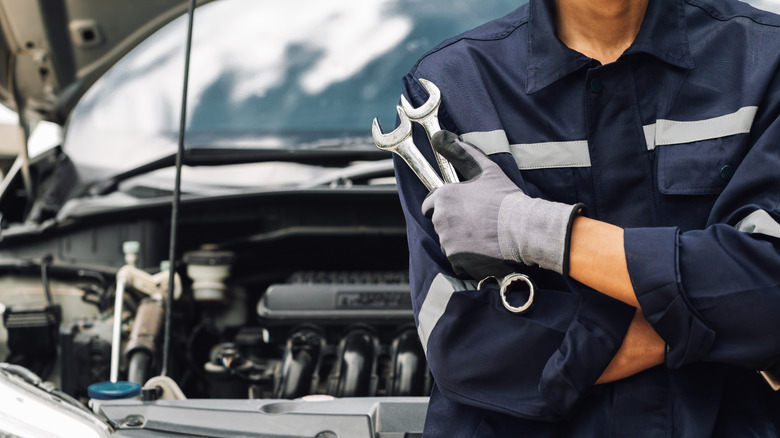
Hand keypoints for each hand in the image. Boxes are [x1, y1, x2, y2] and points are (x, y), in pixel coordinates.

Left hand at [421, 131, 582, 278]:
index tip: (460, 209)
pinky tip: (484, 250)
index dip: (443, 206)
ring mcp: (448, 241)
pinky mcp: (457, 260)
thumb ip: (462, 153)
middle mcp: (440, 219)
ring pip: (448, 242)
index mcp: (444, 197)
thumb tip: (443, 137)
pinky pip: (457, 260)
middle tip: (477, 223)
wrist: (524, 229)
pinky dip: (468, 258)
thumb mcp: (486, 170)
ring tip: (484, 236)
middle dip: (453, 224)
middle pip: (439, 224)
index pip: (429, 204)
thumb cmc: (506, 199)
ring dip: (460, 241)